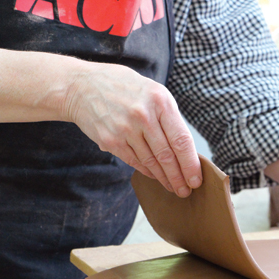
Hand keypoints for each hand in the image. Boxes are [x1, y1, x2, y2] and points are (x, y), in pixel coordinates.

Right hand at [62, 61, 201, 196]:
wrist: (82, 87)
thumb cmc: (122, 87)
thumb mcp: (151, 90)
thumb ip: (167, 115)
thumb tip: (185, 147)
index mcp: (159, 100)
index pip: (181, 139)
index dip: (190, 163)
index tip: (196, 179)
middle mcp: (143, 115)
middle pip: (167, 155)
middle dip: (179, 177)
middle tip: (186, 191)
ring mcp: (125, 129)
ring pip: (151, 161)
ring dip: (163, 178)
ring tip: (173, 187)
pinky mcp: (111, 141)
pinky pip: (134, 161)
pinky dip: (147, 171)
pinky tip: (155, 177)